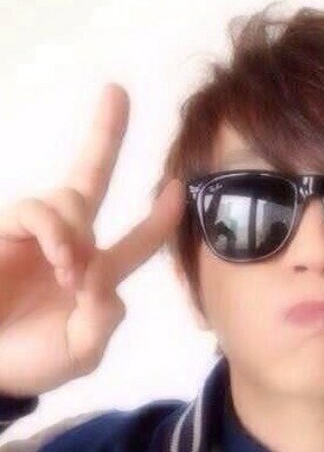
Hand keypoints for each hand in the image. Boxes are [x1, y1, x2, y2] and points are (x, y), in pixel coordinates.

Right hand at [0, 84, 184, 397]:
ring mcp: (37, 233)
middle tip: (117, 91)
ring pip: (71, 199)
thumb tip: (104, 279)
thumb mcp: (80, 352)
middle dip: (105, 135)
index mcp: (97, 270)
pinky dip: (55, 230)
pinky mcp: (6, 230)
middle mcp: (70, 242)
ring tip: (70, 271)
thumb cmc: (30, 360)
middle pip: (91, 178)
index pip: (138, 238)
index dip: (161, 217)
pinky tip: (60, 257)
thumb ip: (103, 322)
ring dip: (78, 231)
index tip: (178, 187)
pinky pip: (38, 211)